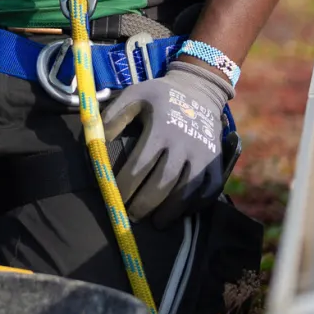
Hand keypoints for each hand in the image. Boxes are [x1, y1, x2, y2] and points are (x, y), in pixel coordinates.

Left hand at [102, 61, 234, 226]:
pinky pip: (209, 190)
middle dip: (146, 203)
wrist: (199, 90)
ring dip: (171, 210)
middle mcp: (184, 145)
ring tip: (156, 223)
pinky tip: (181, 212)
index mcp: (161, 128)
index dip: (126, 184)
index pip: (140, 164)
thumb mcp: (133, 95)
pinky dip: (196, 205)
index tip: (115, 196)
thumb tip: (96, 142)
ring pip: (187, 191)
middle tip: (132, 216)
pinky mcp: (217, 162)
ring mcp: (203, 156)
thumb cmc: (159, 95)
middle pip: (163, 182)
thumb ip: (113, 116)